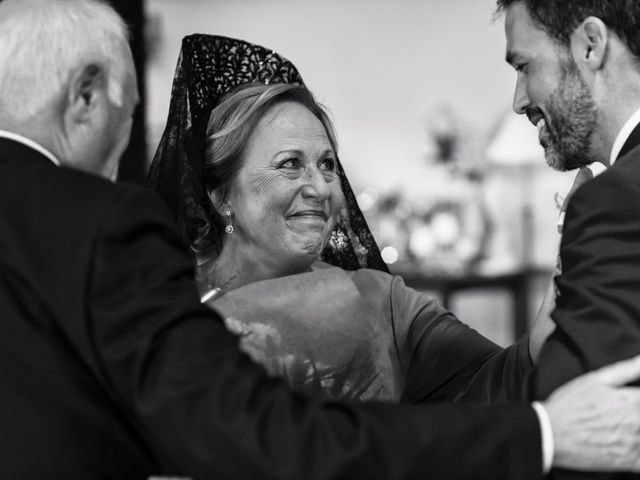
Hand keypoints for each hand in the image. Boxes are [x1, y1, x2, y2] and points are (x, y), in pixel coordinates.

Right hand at [544, 355, 639, 470]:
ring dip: (638, 428)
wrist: (551, 434)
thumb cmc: (570, 404)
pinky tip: (631, 442)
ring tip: (622, 423)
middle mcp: (638, 422)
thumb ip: (626, 369)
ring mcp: (635, 444)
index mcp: (633, 401)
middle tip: (617, 411)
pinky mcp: (629, 462)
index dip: (639, 396)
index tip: (632, 398)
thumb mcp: (594, 380)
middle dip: (636, 412)